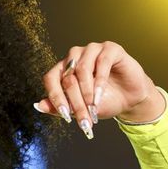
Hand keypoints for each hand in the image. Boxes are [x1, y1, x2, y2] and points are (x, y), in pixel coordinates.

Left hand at [34, 41, 164, 138]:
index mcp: (63, 69)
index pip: (50, 79)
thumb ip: (59, 108)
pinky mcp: (110, 49)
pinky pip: (102, 62)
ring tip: (93, 107)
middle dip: (76, 102)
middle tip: (84, 119)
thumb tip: (38, 105)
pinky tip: (100, 95)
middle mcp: (75, 56)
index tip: (64, 114)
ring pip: (82, 69)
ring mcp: (92, 50)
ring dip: (87, 91)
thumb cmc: (103, 102)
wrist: (129, 100)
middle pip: (67, 78)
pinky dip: (100, 81)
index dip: (55, 97)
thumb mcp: (79, 109)